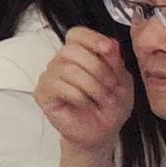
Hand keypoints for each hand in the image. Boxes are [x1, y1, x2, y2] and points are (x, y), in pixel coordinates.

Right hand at [39, 28, 140, 155]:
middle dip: (98, 69)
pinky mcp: (42, 94)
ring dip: (92, 86)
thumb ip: (115, 61)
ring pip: (68, 69)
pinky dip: (79, 96)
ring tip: (103, 99)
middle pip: (72, 50)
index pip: (76, 34)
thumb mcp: (123, 80)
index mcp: (80, 55)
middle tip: (112, 86)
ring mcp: (49, 77)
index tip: (110, 50)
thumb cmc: (110, 105)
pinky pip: (58, 86)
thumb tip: (111, 44)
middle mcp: (61, 62)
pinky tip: (86, 104)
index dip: (92, 39)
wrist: (102, 132)